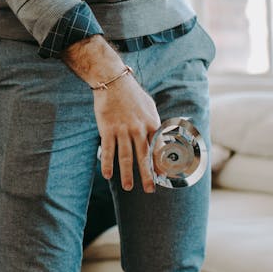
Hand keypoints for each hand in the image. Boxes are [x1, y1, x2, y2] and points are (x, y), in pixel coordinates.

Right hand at [62, 35, 159, 191]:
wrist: (113, 81)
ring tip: (128, 188)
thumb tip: (161, 138)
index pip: (159, 149)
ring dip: (127, 174)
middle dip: (148, 175)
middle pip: (144, 157)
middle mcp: (139, 129)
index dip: (161, 164)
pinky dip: (107, 164)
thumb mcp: (150, 107)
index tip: (164, 178)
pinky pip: (108, 150)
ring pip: (126, 157)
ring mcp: (122, 130)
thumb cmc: (132, 94)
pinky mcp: (107, 129)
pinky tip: (107, 175)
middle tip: (150, 190)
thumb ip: (154, 124)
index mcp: (151, 124)